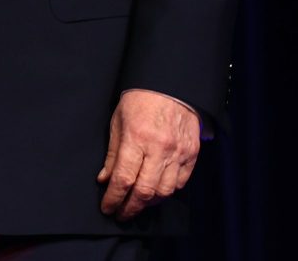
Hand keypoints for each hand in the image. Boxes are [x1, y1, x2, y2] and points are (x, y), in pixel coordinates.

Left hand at [97, 89, 199, 220]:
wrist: (170, 84)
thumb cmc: (139, 100)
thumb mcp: (118, 121)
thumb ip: (113, 153)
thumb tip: (104, 179)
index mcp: (137, 138)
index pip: (123, 179)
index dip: (114, 198)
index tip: (107, 208)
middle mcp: (159, 148)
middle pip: (144, 191)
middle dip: (130, 208)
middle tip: (121, 214)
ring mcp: (178, 152)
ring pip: (164, 192)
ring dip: (149, 203)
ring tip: (138, 203)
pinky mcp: (192, 153)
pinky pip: (181, 183)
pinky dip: (168, 192)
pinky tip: (157, 191)